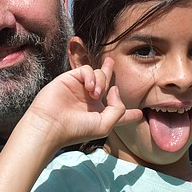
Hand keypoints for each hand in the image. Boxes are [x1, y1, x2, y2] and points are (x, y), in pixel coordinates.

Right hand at [24, 58, 142, 152]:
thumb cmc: (77, 129)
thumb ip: (118, 109)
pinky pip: (86, 69)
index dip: (129, 114)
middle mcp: (91, 101)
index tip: (140, 114)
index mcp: (100, 114)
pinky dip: (90, 76)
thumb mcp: (105, 125)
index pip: (117, 111)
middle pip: (105, 84)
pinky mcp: (70, 79)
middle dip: (109, 74)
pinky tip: (88, 87)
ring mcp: (80, 89)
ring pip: (99, 74)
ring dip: (101, 82)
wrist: (51, 125)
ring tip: (94, 94)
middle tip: (111, 63)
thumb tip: (115, 89)